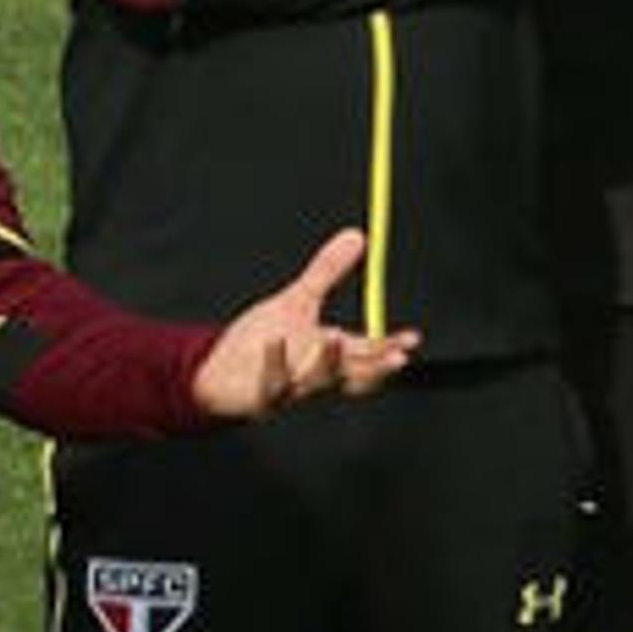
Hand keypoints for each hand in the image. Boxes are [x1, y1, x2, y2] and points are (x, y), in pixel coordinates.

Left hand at [190, 229, 417, 418]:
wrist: (220, 371)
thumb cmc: (261, 338)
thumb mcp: (298, 299)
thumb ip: (328, 270)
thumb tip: (358, 235)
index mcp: (328, 351)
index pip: (367, 351)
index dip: (390, 345)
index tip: (412, 339)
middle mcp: (316, 371)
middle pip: (355, 371)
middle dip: (376, 364)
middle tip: (397, 357)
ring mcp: (292, 386)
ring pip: (317, 380)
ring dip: (329, 362)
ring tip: (336, 337)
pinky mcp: (263, 396)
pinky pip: (272, 383)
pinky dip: (274, 362)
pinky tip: (273, 342)